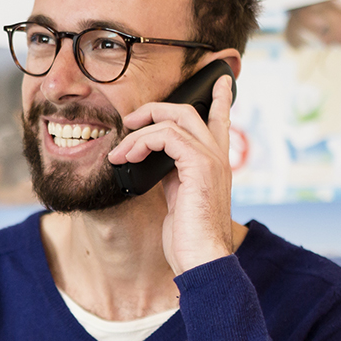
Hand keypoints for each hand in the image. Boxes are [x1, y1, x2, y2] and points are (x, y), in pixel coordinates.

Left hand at [106, 73, 235, 274]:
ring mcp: (211, 159)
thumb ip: (172, 174)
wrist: (202, 258)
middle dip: (155, 109)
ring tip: (120, 151)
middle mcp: (218, 156)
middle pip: (188, 111)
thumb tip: (149, 160)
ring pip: (174, 119)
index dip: (220, 99)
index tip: (220, 82)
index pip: (220, 121)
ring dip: (139, 131)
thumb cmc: (188, 236)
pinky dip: (141, 142)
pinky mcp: (200, 165)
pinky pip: (167, 136)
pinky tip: (127, 157)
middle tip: (130, 119)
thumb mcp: (178, 197)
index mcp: (215, 163)